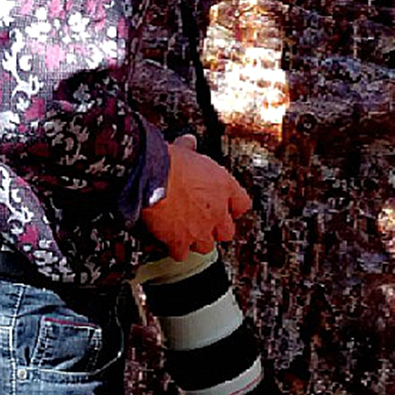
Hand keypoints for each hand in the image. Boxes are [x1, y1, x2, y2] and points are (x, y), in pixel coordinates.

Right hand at [139, 134, 252, 260]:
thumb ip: (190, 148)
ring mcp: (200, 229)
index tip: (223, 206)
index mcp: (224, 186)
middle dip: (215, 229)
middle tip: (202, 222)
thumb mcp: (184, 149)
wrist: (151, 177)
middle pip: (227, 232)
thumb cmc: (168, 160)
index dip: (232, 207)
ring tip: (184, 232)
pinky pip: (182, 254)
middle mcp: (217, 211)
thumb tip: (189, 140)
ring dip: (195, 240)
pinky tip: (167, 240)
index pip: (242, 205)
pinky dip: (174, 249)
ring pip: (206, 246)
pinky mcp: (181, 241)